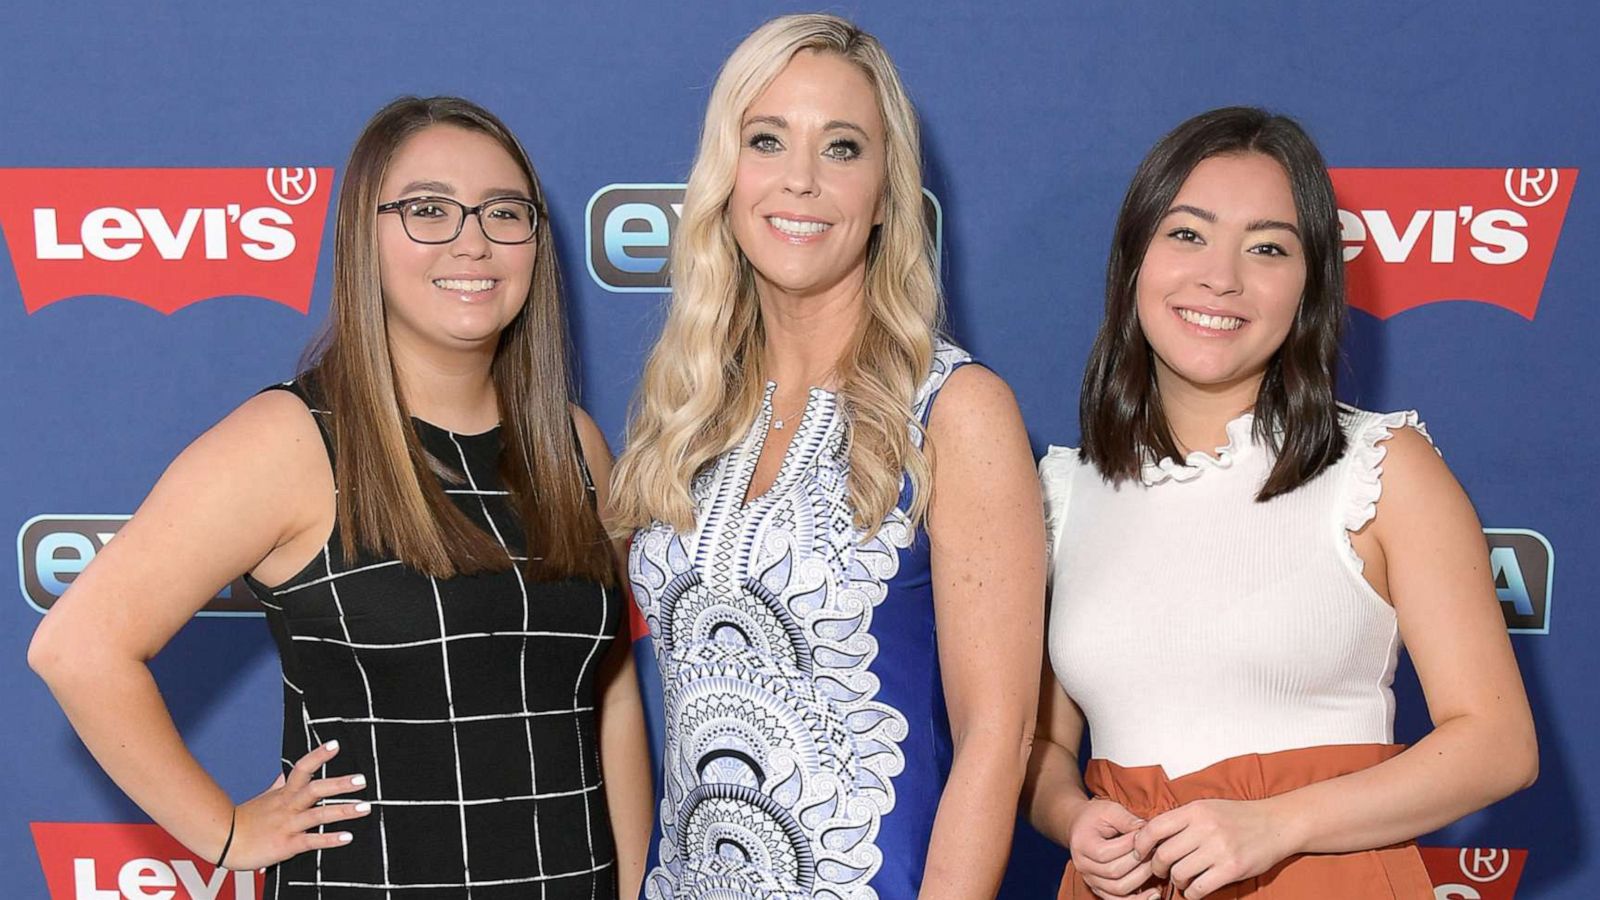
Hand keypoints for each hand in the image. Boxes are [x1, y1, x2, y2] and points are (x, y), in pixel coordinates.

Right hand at [223, 740, 370, 869]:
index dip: (318, 756)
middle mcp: (288, 806)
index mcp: (284, 793)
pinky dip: (329, 839)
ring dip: (343, 811)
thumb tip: (286, 771)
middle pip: (314, 789)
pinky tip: (348, 837)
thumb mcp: (265, 797)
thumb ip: (280, 784)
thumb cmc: (247, 819)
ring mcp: (288, 825)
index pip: (302, 768)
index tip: (336, 744)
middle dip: (339, 784)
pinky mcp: (287, 844)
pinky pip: (311, 841)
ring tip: (365, 807)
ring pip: (318, 814)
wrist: (224, 841)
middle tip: (362, 779)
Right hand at [1068, 798, 1159, 899]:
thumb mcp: (1109, 810)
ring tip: (1157, 867)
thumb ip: (1127, 819)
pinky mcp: (1100, 889)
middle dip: (1139, 862)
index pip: (1106, 853)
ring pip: (1118, 889)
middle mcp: (1083, 866)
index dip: (1130, 846)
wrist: (1081, 827)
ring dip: (1142, 880)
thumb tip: (1148, 830)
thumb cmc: (1096, 817)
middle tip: (1157, 851)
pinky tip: (1155, 893)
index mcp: (1082, 845)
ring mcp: (1091, 880)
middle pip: (1113, 872)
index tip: (1148, 836)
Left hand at [1133, 798, 1295, 898]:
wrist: (1276, 824)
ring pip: (1179, 873)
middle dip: (1157, 867)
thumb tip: (1149, 834)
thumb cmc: (1238, 817)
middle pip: (1164, 855)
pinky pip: (1199, 888)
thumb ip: (1181, 820)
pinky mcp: (1232, 868)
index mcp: (1195, 811)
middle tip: (1160, 871)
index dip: (1141, 843)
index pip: (1154, 828)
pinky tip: (1195, 890)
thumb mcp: (1207, 807)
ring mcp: (1219, 849)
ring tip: (1182, 880)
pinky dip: (1192, 893)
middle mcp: (1205, 828)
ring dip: (1176, 881)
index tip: (1140, 853)